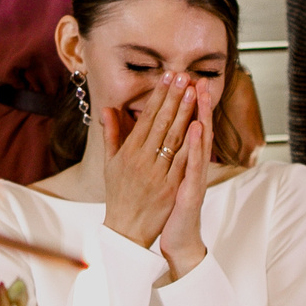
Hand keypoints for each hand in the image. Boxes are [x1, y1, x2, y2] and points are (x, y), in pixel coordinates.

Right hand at [101, 77, 189, 250]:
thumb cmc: (118, 195)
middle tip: (183, 75)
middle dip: (173, 97)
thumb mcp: (110, 164)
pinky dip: (190, 143)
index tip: (167, 77)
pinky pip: (182, 162)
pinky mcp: (170, 188)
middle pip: (161, 123)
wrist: (126, 230)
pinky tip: (198, 126)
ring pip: (173, 138)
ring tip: (193, 91)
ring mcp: (157, 173)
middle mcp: (141, 160)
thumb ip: (111, 135)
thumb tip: (107, 109)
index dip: (158, 96)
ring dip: (184, 113)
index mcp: (128, 152)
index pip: (146, 118)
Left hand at [157, 79, 215, 278]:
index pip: (185, 127)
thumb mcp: (162, 178)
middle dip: (197, 104)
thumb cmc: (168, 209)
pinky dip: (195, 146)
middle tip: (197, 78)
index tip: (184, 81)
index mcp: (183, 162)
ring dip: (201, 117)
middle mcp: (192, 167)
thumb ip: (158, 156)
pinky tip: (195, 129)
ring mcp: (194, 178)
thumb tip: (152, 136)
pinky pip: (194, 165)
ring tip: (199, 94)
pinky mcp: (192, 190)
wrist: (178, 240)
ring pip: (199, 144)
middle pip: (196, 130)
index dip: (185, 105)